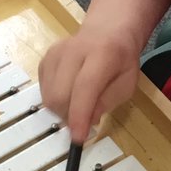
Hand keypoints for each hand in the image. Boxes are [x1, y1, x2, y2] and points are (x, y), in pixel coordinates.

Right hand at [38, 24, 140, 143]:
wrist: (107, 31)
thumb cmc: (121, 60)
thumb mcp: (127, 84)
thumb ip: (108, 102)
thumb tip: (88, 120)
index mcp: (102, 54)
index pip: (85, 87)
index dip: (79, 116)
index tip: (78, 139)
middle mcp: (74, 50)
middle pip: (60, 94)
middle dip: (70, 117)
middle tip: (84, 121)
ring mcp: (56, 53)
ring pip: (48, 95)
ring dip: (62, 110)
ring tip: (79, 105)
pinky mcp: (45, 58)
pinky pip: (43, 90)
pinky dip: (55, 100)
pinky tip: (69, 93)